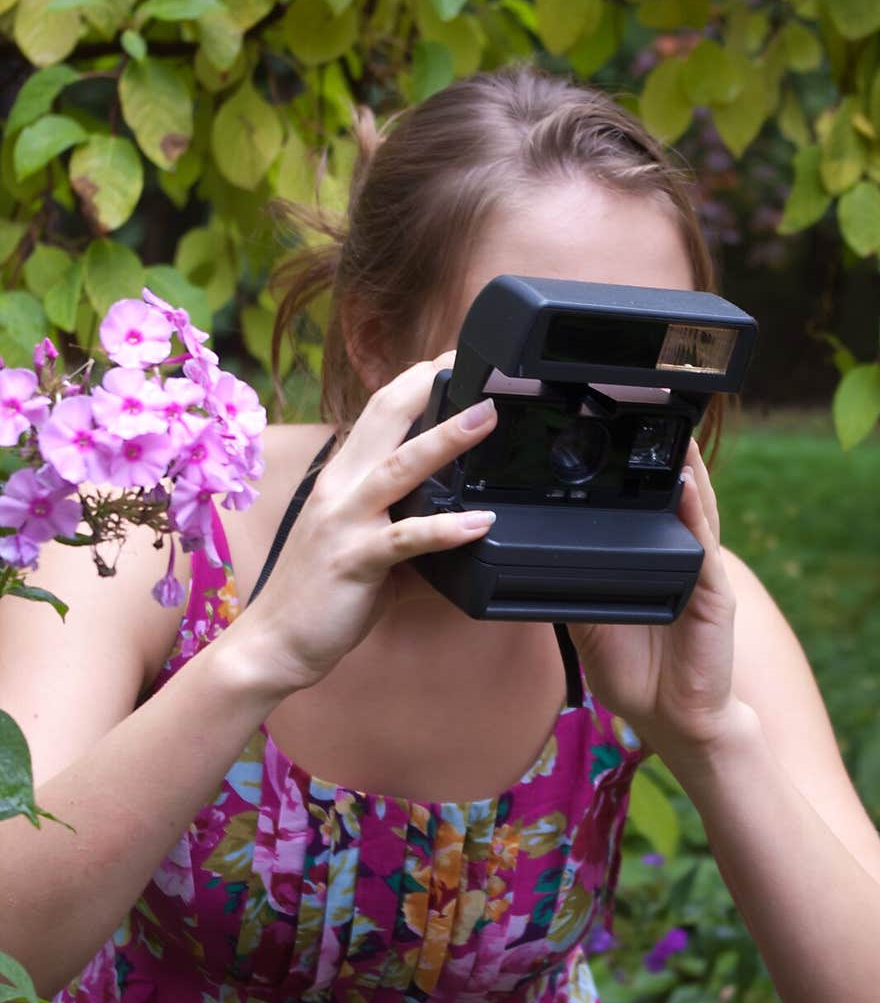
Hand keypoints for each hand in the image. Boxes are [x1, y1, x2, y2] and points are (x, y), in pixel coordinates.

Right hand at [236, 355, 497, 693]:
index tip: (455, 359)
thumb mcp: (367, 546)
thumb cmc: (322, 595)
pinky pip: (405, 539)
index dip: (416, 381)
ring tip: (486, 417)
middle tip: (477, 364)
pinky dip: (445, 528)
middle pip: (384, 417)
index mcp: (342, 477)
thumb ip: (408, 525)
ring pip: (399, 467)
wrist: (274, 643)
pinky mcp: (353, 561)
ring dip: (445, 439)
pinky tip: (479, 523)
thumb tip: (464, 522)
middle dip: (429, 384)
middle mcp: (340, 488)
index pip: (379, 412)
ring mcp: (344, 522)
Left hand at [567, 442, 740, 756]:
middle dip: (660, 458)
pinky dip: (696, 514)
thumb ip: (571, 594)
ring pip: (694, 511)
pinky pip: (704, 548)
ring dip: (687, 471)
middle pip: (670, 499)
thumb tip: (532, 562)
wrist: (675, 720)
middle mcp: (677, 561)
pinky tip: (687, 487)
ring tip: (674, 432)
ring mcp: (699, 574)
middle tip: (641, 411)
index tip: (600, 438)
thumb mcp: (588, 630)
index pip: (638, 511)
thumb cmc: (637, 677)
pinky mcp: (714, 595)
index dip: (626, 476)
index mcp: (647, 566)